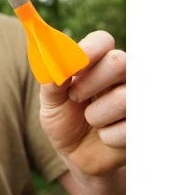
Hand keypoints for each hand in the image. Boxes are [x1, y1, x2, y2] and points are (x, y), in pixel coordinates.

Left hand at [39, 31, 125, 176]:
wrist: (76, 154)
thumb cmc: (64, 119)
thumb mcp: (50, 100)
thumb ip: (51, 80)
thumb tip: (53, 63)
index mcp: (98, 61)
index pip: (102, 40)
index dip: (89, 50)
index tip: (73, 67)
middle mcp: (123, 74)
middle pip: (119, 61)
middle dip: (90, 82)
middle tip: (75, 97)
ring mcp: (137, 98)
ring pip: (122, 98)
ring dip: (95, 115)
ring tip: (91, 120)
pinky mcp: (145, 125)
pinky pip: (127, 128)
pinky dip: (107, 136)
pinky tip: (105, 136)